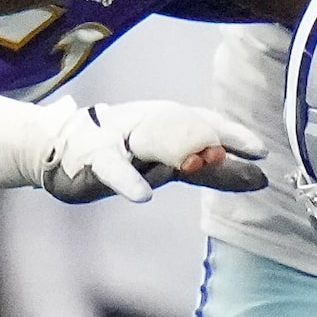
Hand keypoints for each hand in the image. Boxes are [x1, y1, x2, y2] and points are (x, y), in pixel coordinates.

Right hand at [46, 99, 267, 200]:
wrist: (54, 146)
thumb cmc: (118, 151)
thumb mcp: (169, 157)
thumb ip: (211, 171)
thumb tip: (260, 178)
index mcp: (167, 119)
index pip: (206, 122)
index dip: (232, 135)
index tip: (261, 152)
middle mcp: (146, 123)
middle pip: (182, 126)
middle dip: (209, 137)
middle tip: (233, 154)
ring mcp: (119, 139)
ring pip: (151, 142)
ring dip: (174, 152)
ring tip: (197, 164)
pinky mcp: (92, 159)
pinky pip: (112, 169)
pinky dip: (128, 181)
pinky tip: (142, 196)